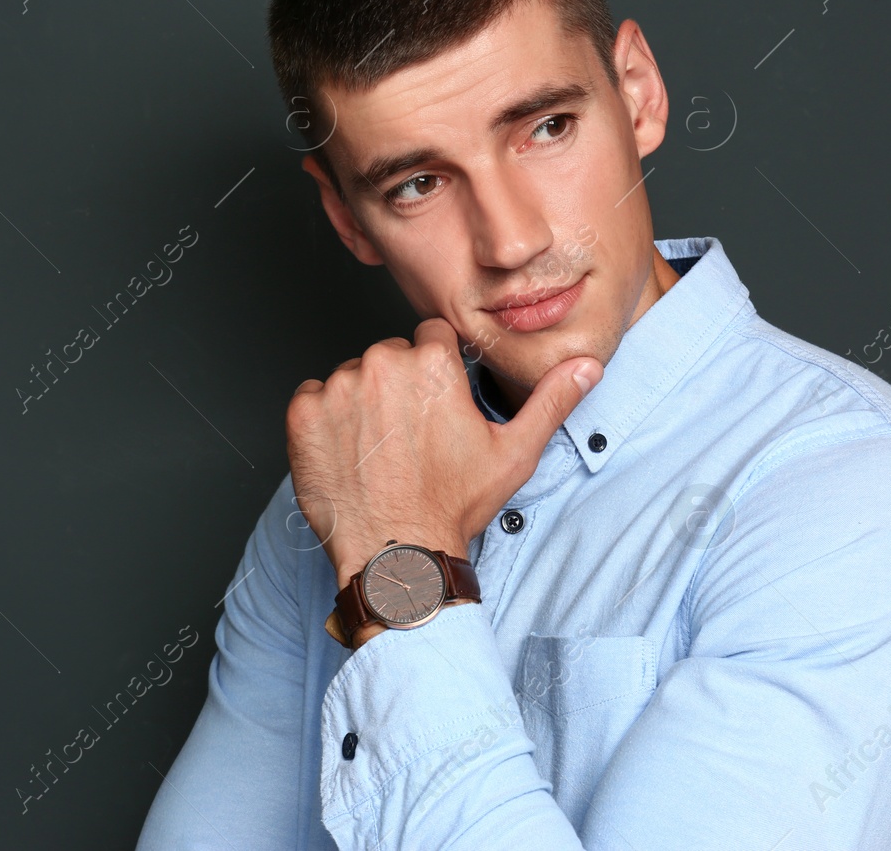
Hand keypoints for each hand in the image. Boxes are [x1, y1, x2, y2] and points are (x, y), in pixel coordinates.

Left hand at [286, 316, 601, 591]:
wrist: (397, 553)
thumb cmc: (453, 506)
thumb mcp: (514, 453)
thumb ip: (551, 400)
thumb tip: (587, 367)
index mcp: (433, 363)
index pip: (431, 337)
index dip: (436, 372)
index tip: (435, 407)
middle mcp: (383, 364)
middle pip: (391, 355)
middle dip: (399, 386)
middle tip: (410, 437)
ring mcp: (338, 388)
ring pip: (352, 375)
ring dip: (362, 403)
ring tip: (381, 450)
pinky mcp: (303, 414)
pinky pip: (313, 397)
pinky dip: (325, 421)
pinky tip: (350, 454)